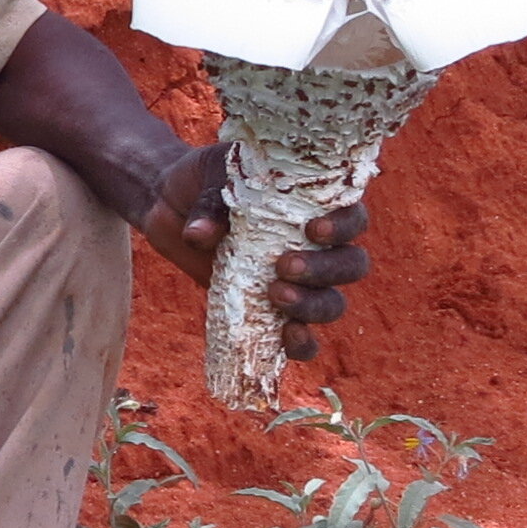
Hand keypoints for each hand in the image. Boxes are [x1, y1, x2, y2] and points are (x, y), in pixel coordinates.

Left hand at [138, 144, 372, 358]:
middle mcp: (317, 246)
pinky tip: (288, 337)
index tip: (312, 229)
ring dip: (313, 305)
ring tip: (276, 294)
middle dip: (325, 270)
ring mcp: (299, 282)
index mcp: (315, 205)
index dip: (343, 226)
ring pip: (332, 302)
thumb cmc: (204, 182)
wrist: (174, 205)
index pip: (352, 217)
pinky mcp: (274, 311)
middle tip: (284, 265)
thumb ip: (210, 206)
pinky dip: (302, 344)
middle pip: (350, 265)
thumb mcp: (209, 182)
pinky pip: (303, 337)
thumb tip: (198, 235)